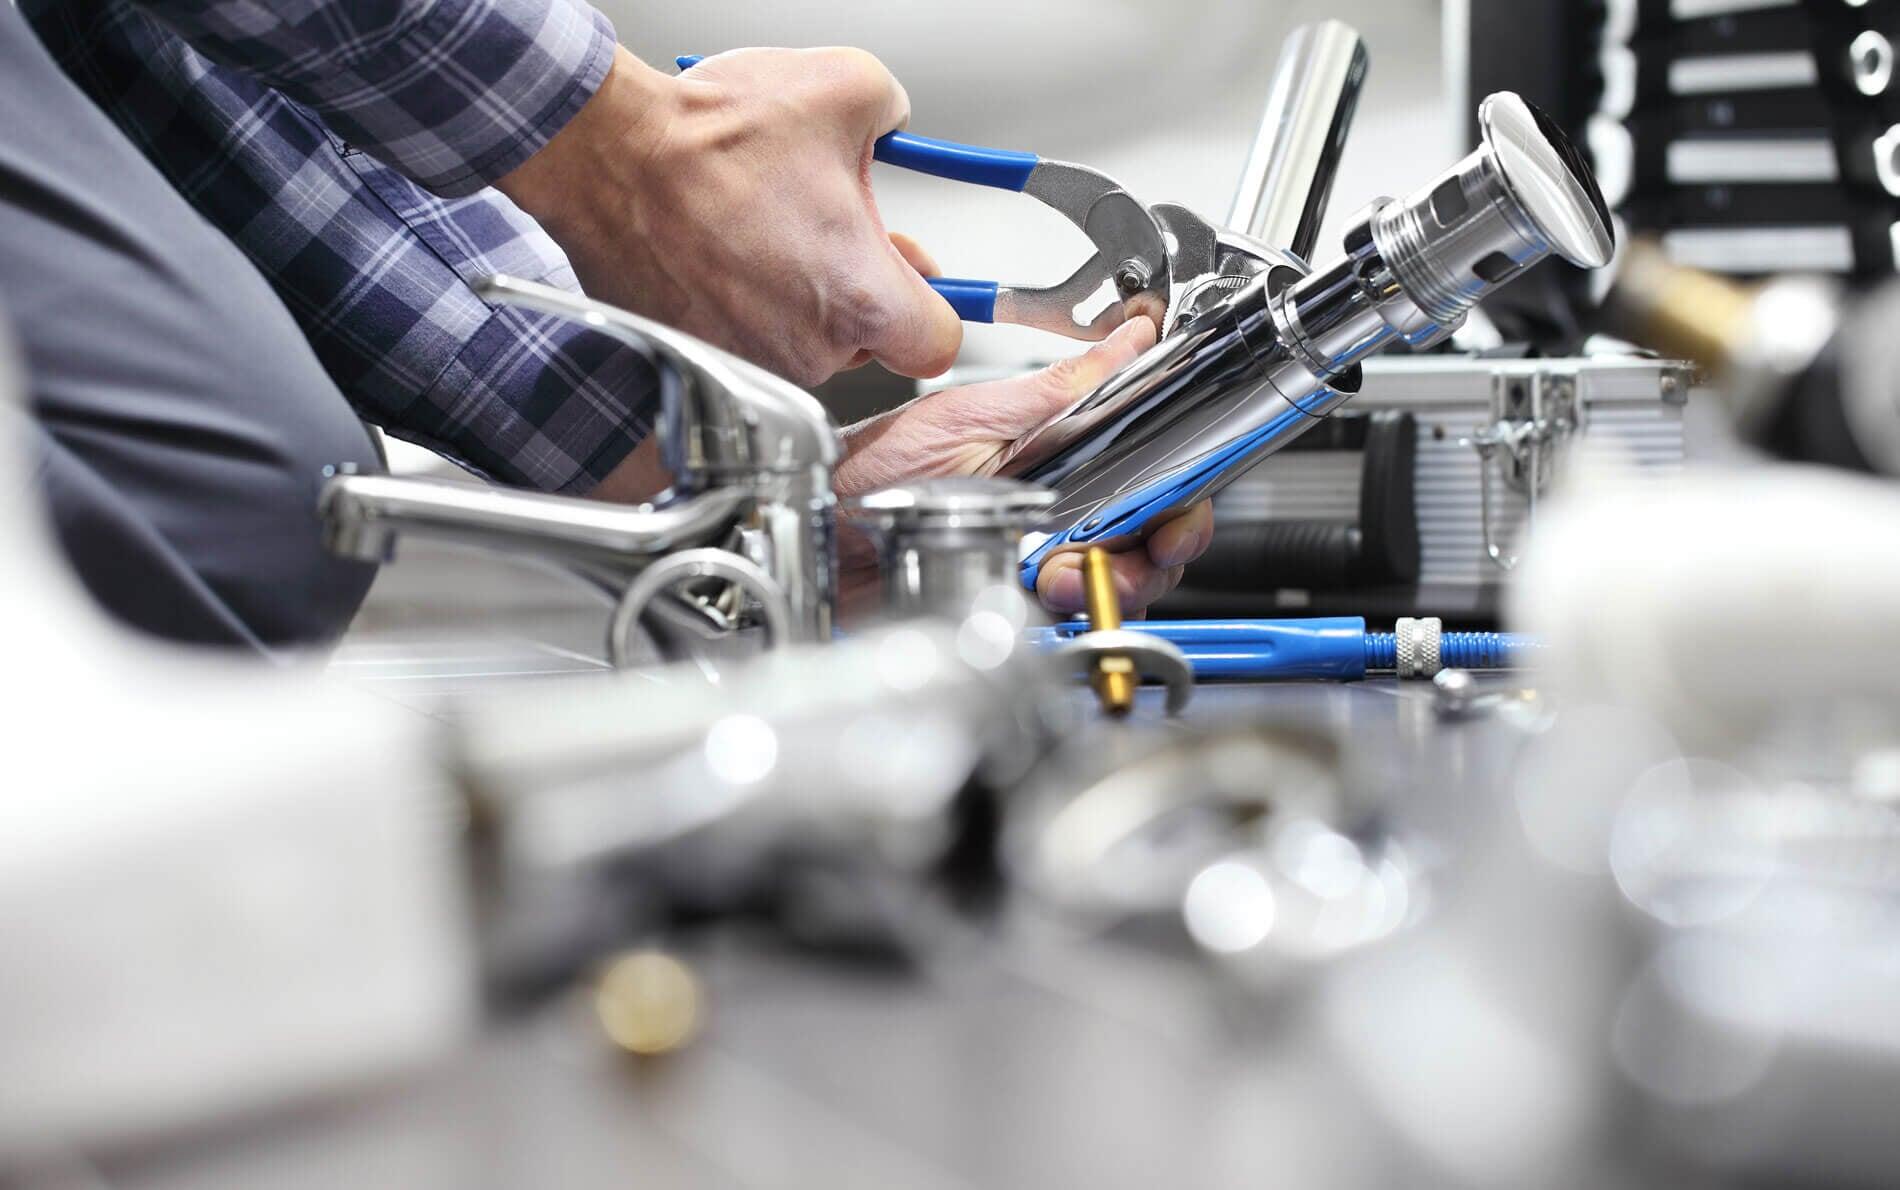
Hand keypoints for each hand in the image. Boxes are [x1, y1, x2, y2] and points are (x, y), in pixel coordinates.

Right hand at [498, 46, 960, 386]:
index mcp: (862, 299)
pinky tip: (723, 248)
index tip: (917, 275)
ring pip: (806, 340)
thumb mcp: (849, 87)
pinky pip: (745, 337)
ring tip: (764, 228)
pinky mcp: (702, 356)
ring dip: (799, 294)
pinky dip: (741, 301)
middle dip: (858, 285)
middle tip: (830, 225)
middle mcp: (809, 349)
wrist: (609, 156)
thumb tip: (896, 125)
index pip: (936, 344)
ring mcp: (752, 360)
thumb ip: (899, 115)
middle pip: (868, 340)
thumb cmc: (713, 135)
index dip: (933, 303)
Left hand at [834, 317, 1213, 617]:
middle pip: (1146, 537)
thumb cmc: (874, 471)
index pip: (1148, 476)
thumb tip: (1129, 337)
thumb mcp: (970, 416)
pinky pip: (1068, 617)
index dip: (1176, 498)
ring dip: (1111, 581)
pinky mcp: (1010, 600)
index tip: (1178, 513)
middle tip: (1133, 553)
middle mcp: (1054, 509)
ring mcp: (1033, 558)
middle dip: (1153, 550)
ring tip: (1067, 571)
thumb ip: (1057, 388)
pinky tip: (1043, 593)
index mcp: (1058, 455)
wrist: (817, 532)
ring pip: (1117, 582)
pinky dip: (1069, 610)